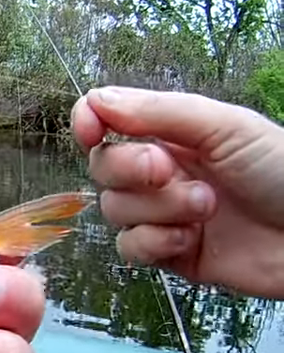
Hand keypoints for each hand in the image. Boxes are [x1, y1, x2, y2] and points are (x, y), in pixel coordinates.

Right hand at [71, 86, 283, 298]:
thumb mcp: (225, 127)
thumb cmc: (282, 171)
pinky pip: (130, 247)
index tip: (92, 131)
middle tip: (170, 171)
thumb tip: (97, 99)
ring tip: (205, 208)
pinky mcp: (167, 253)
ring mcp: (162, 213)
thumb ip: (158, 112)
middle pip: (104, 167)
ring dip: (158, 209)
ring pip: (115, 210)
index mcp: (172, 133)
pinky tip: (191, 239)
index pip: (107, 120)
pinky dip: (155, 242)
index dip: (89, 123)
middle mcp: (160, 171)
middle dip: (132, 170)